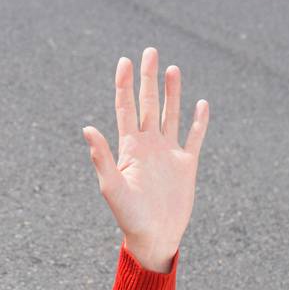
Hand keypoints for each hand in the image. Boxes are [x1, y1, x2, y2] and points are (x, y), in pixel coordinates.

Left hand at [82, 47, 208, 267]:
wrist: (154, 238)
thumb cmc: (129, 217)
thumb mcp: (112, 187)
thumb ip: (102, 157)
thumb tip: (87, 128)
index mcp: (130, 148)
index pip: (126, 108)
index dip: (124, 84)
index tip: (125, 60)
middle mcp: (149, 146)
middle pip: (149, 104)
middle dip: (148, 79)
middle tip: (149, 51)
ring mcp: (168, 153)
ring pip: (171, 115)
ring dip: (172, 92)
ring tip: (172, 68)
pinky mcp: (186, 165)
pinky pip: (194, 138)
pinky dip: (198, 122)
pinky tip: (201, 104)